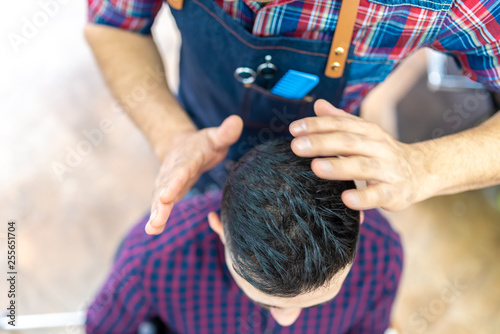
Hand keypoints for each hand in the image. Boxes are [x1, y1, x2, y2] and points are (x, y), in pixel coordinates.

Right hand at [145, 115, 242, 233]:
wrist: (180, 145)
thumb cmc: (203, 144)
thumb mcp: (215, 137)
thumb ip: (225, 133)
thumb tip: (237, 120)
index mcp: (187, 158)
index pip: (181, 171)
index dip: (174, 184)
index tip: (167, 197)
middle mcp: (173, 171)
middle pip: (166, 188)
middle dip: (161, 204)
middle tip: (157, 220)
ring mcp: (167, 182)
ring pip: (160, 198)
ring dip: (157, 213)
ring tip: (152, 228)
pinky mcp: (166, 192)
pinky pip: (160, 205)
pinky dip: (156, 217)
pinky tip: (153, 230)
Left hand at [289, 99, 425, 210]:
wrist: (421, 172)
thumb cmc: (383, 153)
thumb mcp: (365, 133)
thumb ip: (341, 120)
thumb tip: (318, 104)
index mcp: (368, 131)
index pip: (341, 124)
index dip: (317, 125)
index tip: (294, 129)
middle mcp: (378, 147)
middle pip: (348, 142)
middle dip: (321, 143)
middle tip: (296, 146)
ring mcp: (387, 170)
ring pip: (362, 166)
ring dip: (339, 167)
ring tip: (316, 167)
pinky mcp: (394, 192)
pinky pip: (378, 195)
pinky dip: (363, 198)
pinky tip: (347, 199)